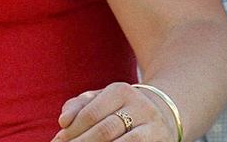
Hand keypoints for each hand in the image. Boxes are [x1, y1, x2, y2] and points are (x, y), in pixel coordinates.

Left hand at [52, 82, 176, 141]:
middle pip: (104, 131)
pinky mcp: (160, 141)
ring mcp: (152, 125)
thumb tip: (63, 121)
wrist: (163, 113)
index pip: (90, 114)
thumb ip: (78, 106)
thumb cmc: (120, 108)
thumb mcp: (100, 100)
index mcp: (120, 91)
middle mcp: (139, 106)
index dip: (71, 132)